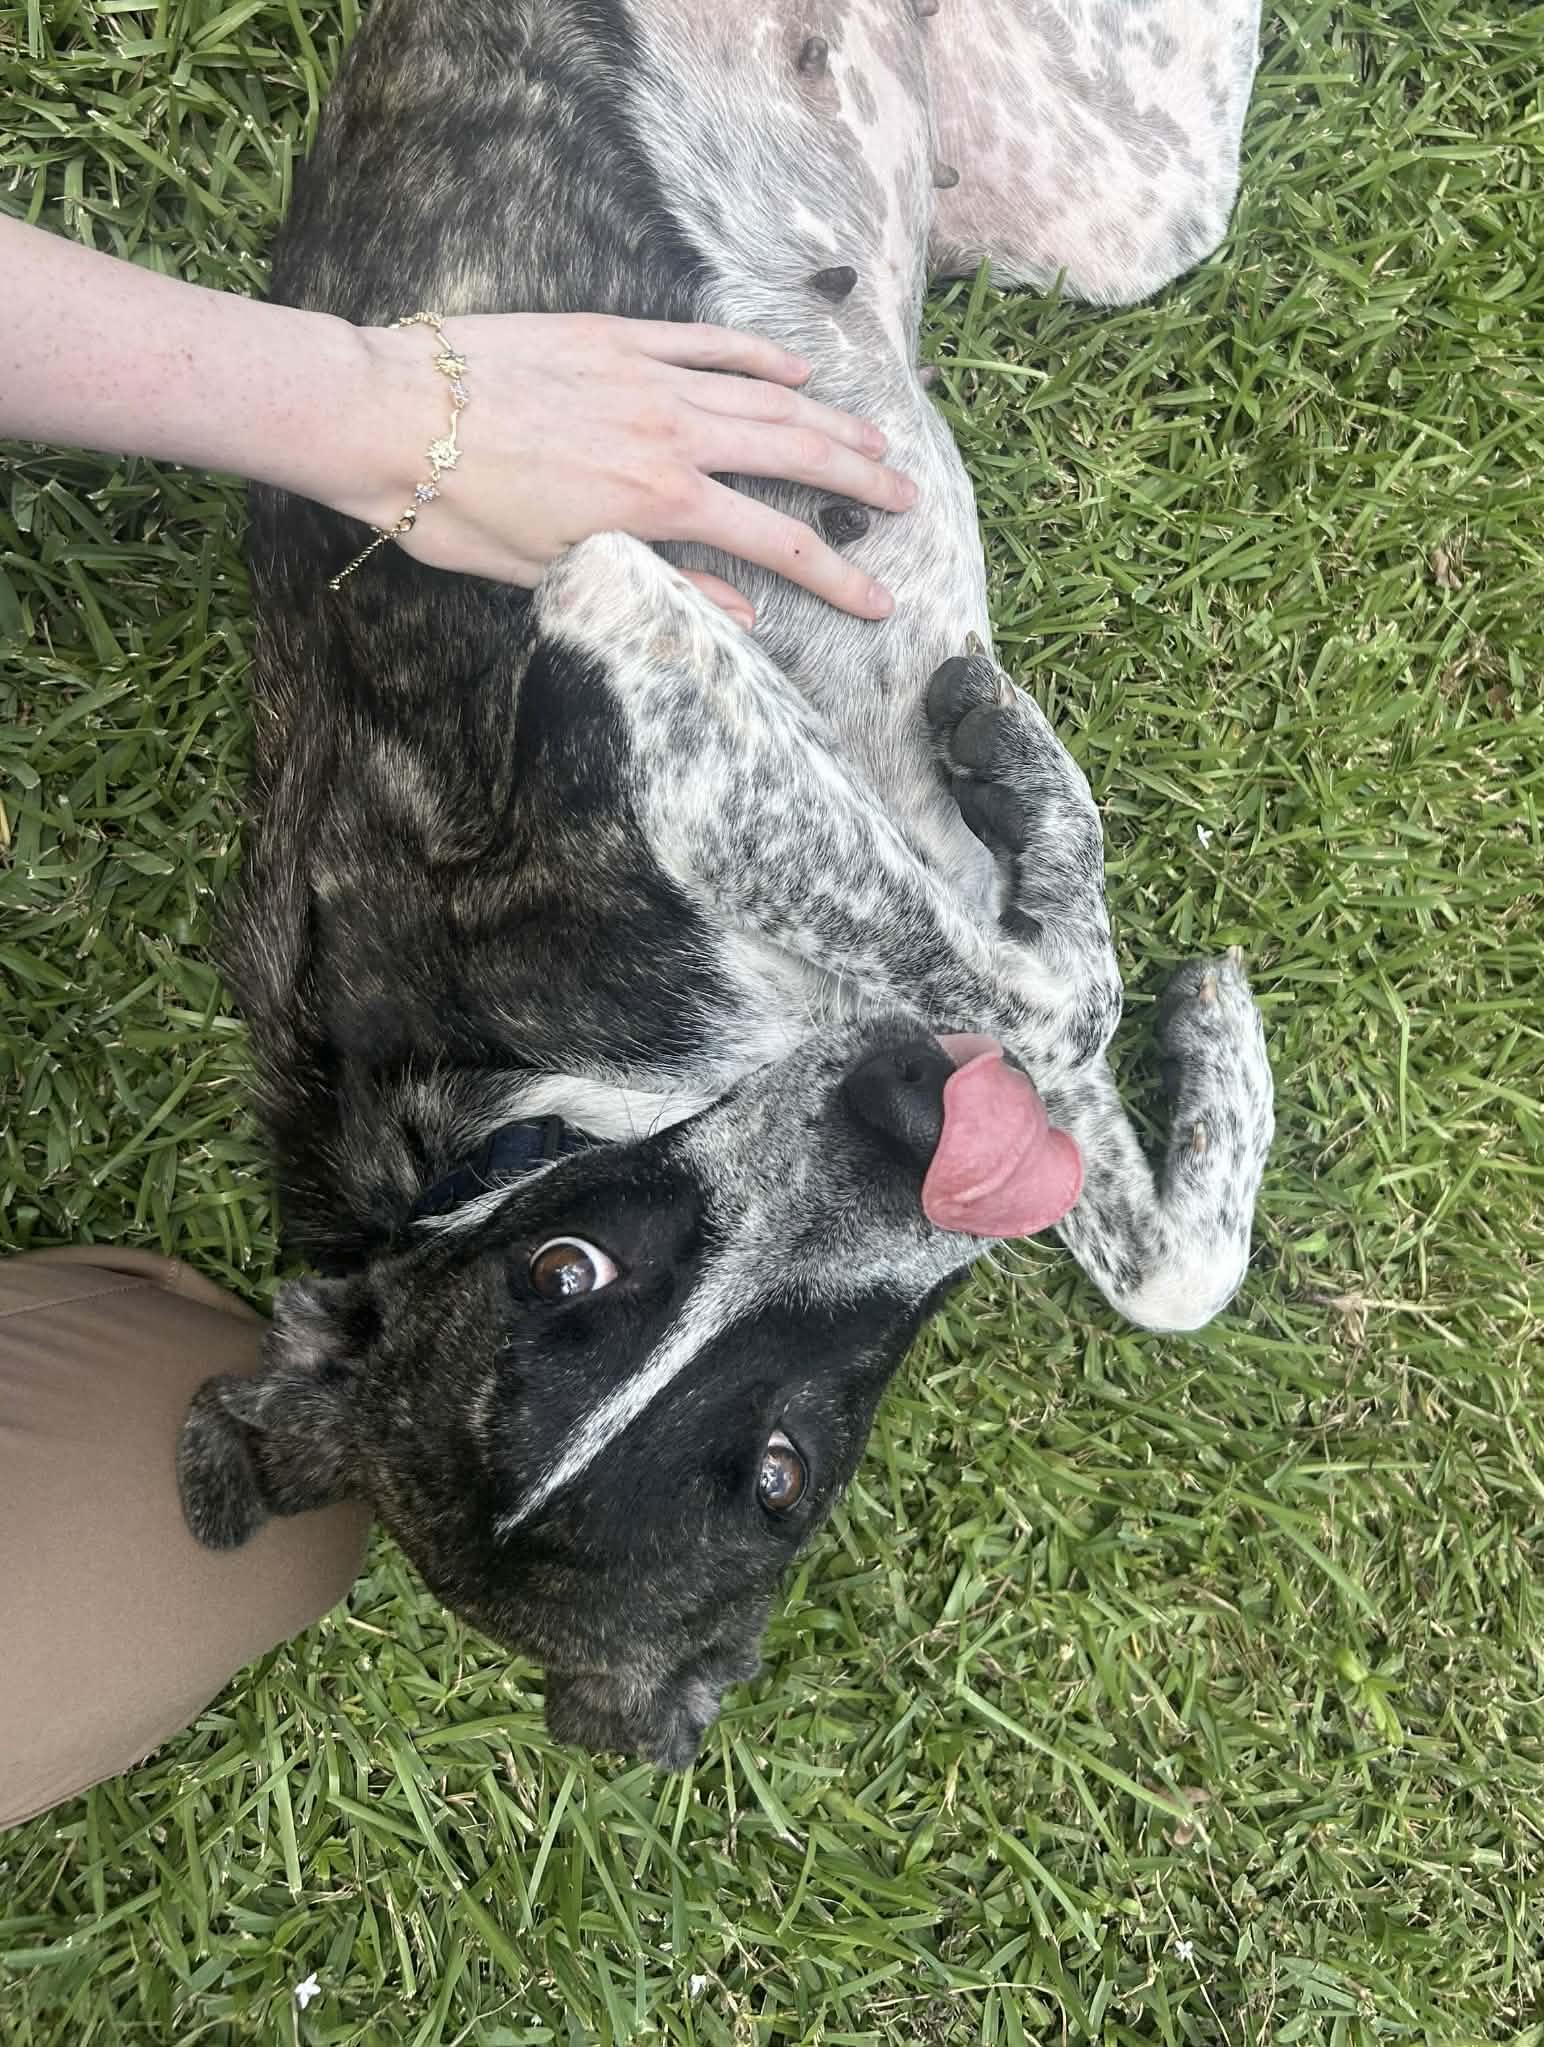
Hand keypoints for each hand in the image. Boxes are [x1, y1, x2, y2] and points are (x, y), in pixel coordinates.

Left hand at [351, 313, 914, 623]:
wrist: (388, 416)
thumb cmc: (456, 509)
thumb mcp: (556, 573)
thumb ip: (658, 586)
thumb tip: (739, 611)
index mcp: (658, 505)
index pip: (774, 545)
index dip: (836, 578)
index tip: (880, 601)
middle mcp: (670, 437)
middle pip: (792, 458)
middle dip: (858, 483)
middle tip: (906, 500)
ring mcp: (648, 378)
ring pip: (764, 397)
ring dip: (827, 419)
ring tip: (876, 438)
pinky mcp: (615, 336)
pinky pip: (707, 342)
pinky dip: (757, 354)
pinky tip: (795, 366)